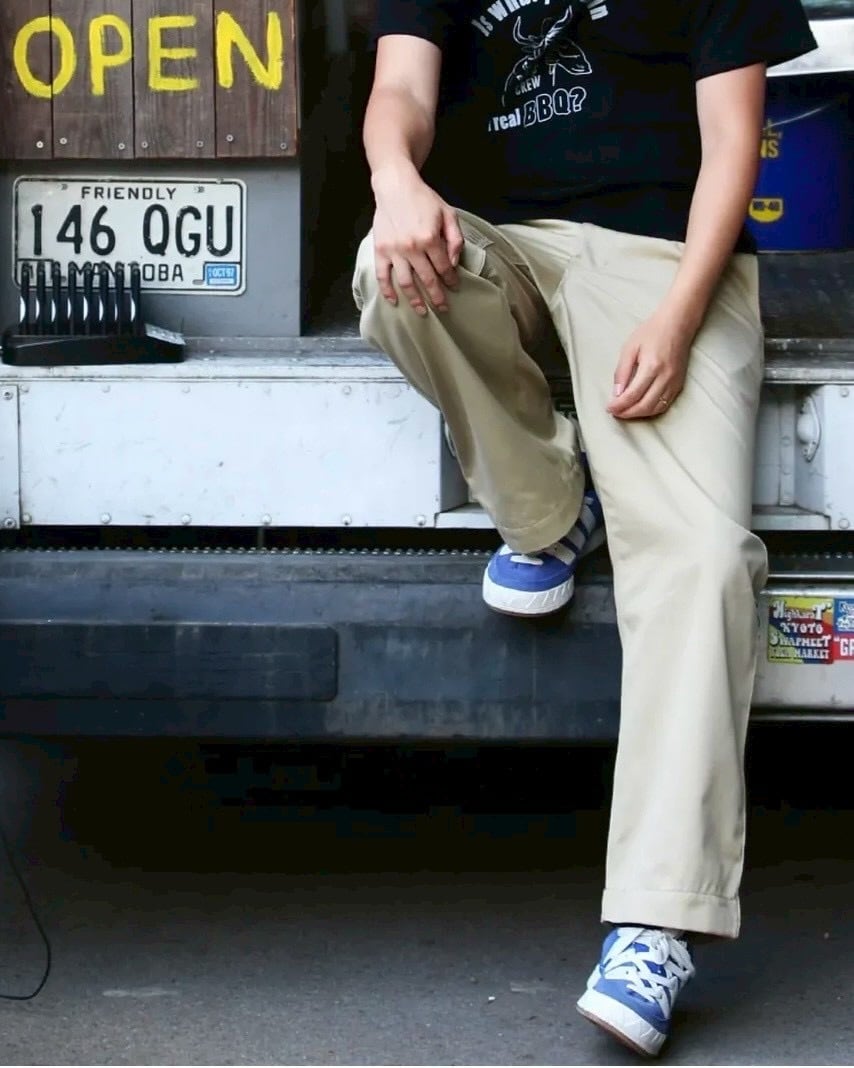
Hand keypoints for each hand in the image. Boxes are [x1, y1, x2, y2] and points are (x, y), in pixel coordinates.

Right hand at [371, 166, 463, 315]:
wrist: (395, 186)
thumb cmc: (423, 199)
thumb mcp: (447, 213)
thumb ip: (454, 239)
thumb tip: (454, 263)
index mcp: (429, 239)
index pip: (444, 267)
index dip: (451, 280)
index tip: (455, 287)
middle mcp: (411, 248)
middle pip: (427, 280)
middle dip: (437, 296)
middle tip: (443, 308)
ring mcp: (394, 251)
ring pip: (406, 283)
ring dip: (415, 300)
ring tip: (422, 311)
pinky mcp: (380, 251)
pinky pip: (382, 276)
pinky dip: (387, 291)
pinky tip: (394, 301)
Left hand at [607, 309, 697, 419]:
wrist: (677, 324)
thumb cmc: (652, 332)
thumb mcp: (630, 348)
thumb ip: (621, 372)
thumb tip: (616, 394)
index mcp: (651, 366)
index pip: (632, 395)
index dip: (619, 405)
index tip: (609, 408)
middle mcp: (665, 377)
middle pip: (644, 406)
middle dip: (627, 413)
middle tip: (615, 412)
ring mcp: (674, 382)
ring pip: (655, 409)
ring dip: (638, 414)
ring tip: (625, 412)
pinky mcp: (679, 384)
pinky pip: (665, 404)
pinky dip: (651, 411)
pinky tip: (640, 408)